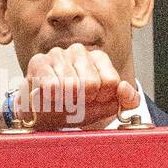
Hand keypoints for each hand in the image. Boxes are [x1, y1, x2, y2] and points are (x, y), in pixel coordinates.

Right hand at [16, 44, 139, 129]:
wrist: (42, 116)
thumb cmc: (74, 108)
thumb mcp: (106, 107)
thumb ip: (128, 100)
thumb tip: (124, 87)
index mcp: (99, 58)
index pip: (111, 82)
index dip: (102, 99)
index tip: (92, 101)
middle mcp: (79, 51)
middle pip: (92, 84)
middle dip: (83, 102)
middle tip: (73, 103)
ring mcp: (58, 54)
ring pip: (72, 86)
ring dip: (66, 103)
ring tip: (60, 101)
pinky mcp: (39, 62)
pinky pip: (53, 86)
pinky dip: (52, 99)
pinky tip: (49, 97)